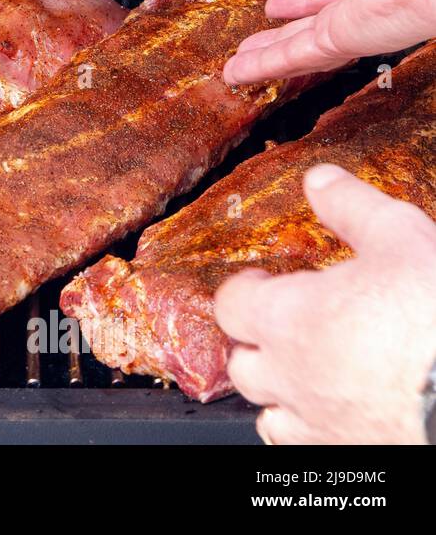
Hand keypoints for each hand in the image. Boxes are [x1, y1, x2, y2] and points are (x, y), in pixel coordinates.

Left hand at [214, 164, 435, 443]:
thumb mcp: (401, 239)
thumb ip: (352, 207)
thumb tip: (320, 179)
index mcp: (288, 320)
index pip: (232, 304)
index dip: (247, 290)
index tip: (266, 281)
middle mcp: (288, 378)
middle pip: (242, 364)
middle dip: (258, 344)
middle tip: (289, 327)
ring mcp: (315, 424)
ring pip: (269, 414)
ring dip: (279, 394)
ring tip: (310, 373)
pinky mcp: (345, 454)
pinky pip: (305, 447)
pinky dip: (310, 430)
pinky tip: (336, 414)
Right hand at [223, 0, 435, 84]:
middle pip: (320, 20)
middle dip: (289, 28)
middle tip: (263, 31)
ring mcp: (358, 21)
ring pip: (303, 46)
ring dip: (269, 57)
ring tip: (238, 64)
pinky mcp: (344, 40)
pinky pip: (297, 57)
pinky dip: (264, 66)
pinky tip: (238, 72)